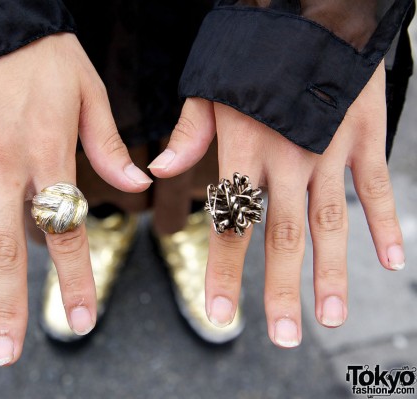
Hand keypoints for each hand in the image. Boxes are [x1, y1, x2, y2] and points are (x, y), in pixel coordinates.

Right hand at [0, 0, 151, 364]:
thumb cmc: (44, 51)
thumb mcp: (89, 90)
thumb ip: (108, 145)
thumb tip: (138, 184)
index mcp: (47, 154)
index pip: (66, 231)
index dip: (76, 279)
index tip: (84, 319)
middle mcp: (2, 166)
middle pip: (6, 251)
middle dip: (11, 307)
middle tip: (9, 353)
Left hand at [149, 63, 403, 347]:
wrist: (307, 9)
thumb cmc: (252, 52)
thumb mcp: (210, 88)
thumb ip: (187, 135)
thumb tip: (157, 171)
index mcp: (244, 150)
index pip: (230, 223)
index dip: (224, 271)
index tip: (220, 314)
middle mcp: (285, 159)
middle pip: (282, 236)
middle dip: (280, 288)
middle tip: (281, 336)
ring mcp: (328, 151)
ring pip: (330, 223)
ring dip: (332, 273)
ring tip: (329, 317)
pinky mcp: (362, 137)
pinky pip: (375, 187)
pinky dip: (385, 225)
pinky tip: (391, 262)